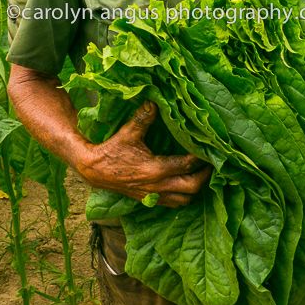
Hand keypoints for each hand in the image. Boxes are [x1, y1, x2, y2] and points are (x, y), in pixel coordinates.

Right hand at [79, 100, 212, 206]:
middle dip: (204, 177)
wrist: (93, 170)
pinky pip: (172, 204)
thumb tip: (154, 100)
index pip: (187, 165)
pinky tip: (184, 184)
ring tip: (200, 174)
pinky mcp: (148, 200)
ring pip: (184, 200)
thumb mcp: (128, 132)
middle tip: (211, 164)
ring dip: (195, 189)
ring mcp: (153, 196)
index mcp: (155, 169)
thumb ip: (143, 117)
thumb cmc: (112, 150)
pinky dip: (182, 196)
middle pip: (192, 188)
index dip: (201, 158)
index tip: (209, 149)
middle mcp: (157, 186)